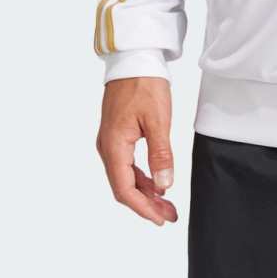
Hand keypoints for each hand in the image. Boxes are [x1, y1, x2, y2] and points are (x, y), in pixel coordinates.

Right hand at [96, 75, 179, 226]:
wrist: (134, 59)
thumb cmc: (144, 84)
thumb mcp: (158, 120)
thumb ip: (161, 155)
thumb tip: (164, 186)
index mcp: (114, 146)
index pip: (124, 189)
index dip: (142, 208)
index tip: (160, 219)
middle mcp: (107, 147)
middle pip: (123, 187)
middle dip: (146, 205)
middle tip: (169, 216)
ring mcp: (110, 141)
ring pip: (125, 177)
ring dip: (145, 193)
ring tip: (166, 204)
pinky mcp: (117, 135)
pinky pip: (126, 165)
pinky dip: (142, 177)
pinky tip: (157, 183)